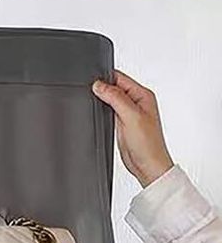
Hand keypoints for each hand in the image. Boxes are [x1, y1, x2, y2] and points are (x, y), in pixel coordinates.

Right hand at [92, 71, 173, 186]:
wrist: (147, 165)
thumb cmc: (148, 143)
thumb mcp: (131, 116)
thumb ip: (115, 98)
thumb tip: (100, 85)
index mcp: (143, 95)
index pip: (121, 78)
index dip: (106, 79)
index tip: (94, 84)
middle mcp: (137, 102)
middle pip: (114, 88)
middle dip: (102, 90)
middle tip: (95, 97)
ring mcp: (129, 113)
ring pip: (110, 100)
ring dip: (102, 102)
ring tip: (99, 108)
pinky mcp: (122, 124)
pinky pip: (109, 112)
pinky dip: (103, 112)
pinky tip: (102, 117)